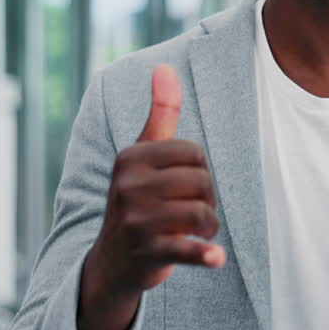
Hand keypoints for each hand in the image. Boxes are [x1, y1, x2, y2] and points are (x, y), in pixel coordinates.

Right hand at [84, 64, 224, 304]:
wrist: (113, 262)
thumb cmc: (137, 200)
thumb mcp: (143, 155)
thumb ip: (160, 112)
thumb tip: (164, 66)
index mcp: (131, 157)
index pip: (194, 153)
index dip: (200, 171)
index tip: (183, 187)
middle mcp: (128, 185)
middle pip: (201, 182)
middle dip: (206, 199)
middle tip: (190, 213)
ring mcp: (135, 220)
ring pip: (202, 213)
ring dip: (208, 227)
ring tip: (198, 233)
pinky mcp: (146, 251)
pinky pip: (186, 248)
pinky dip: (204, 254)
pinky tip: (216, 258)